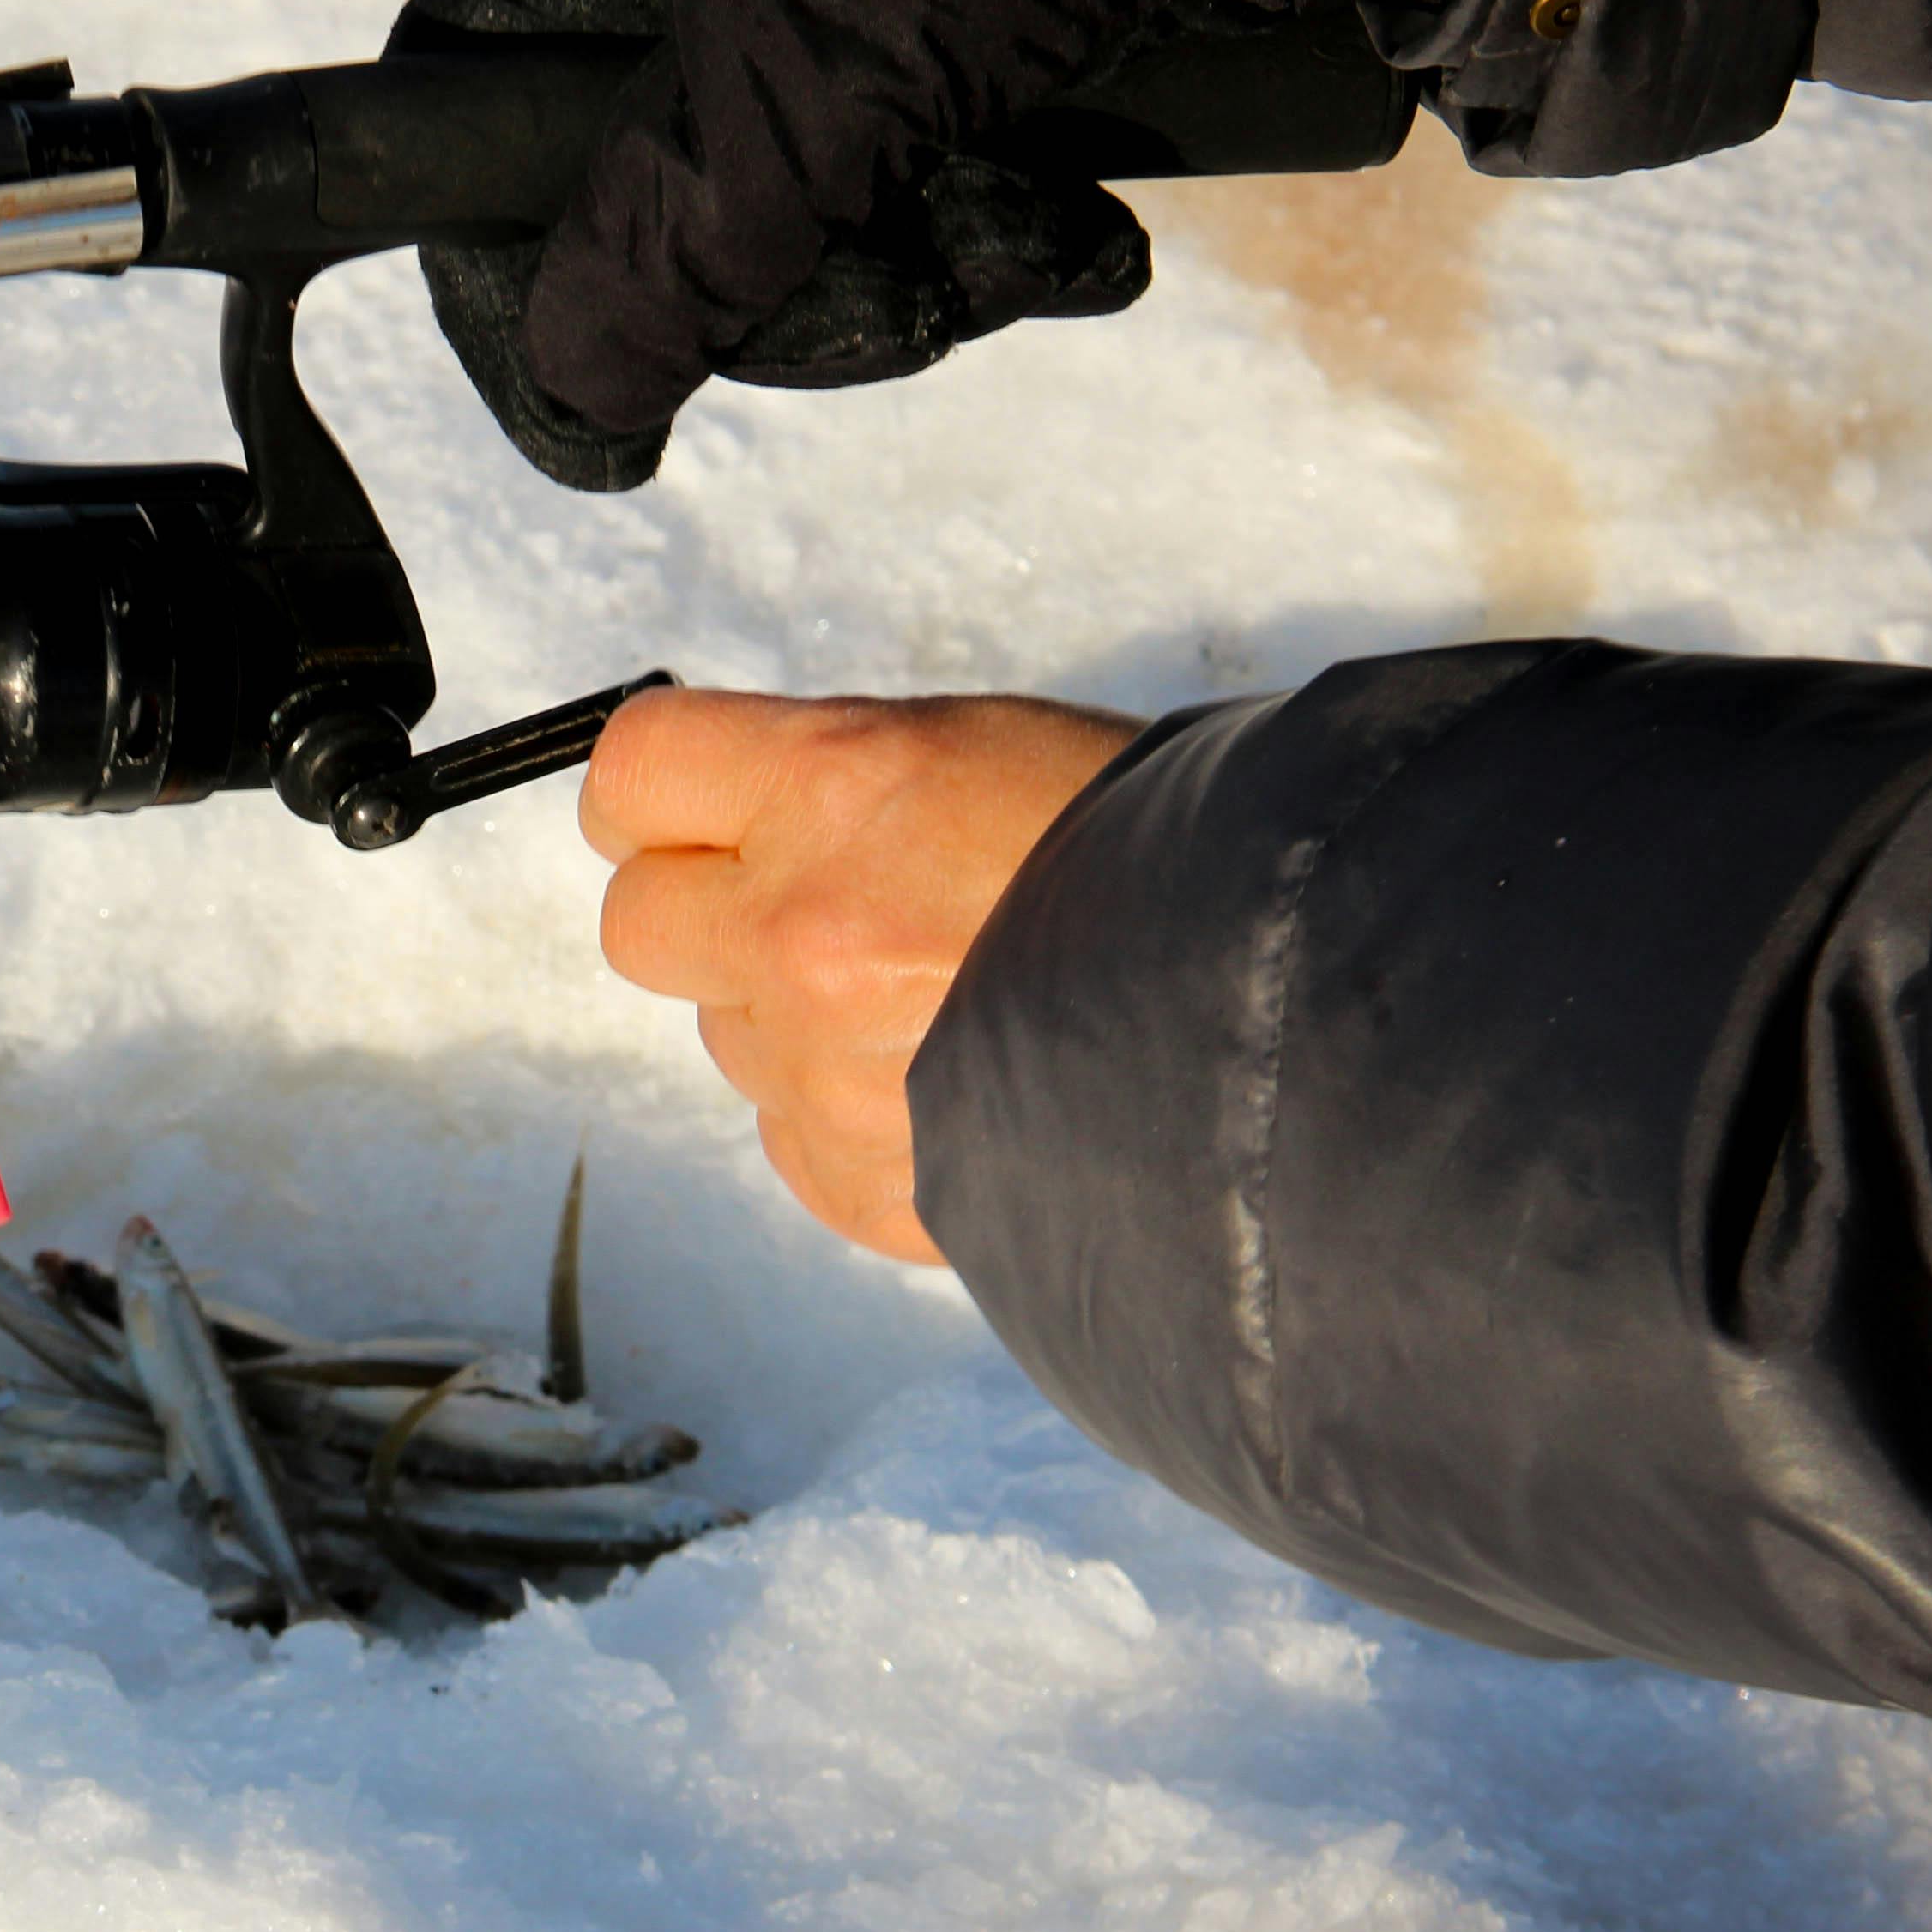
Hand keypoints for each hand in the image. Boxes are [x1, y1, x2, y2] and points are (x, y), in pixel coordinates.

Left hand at [583, 687, 1140, 1262]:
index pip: (634, 773)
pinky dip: (852, 1118)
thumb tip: (744, 821)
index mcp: (835, 787)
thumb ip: (844, 786)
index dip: (659, 795)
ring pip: (728, 1037)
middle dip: (706, 910)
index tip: (692, 808)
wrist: (1296, 1023)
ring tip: (941, 999)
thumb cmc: (1166, 852)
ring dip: (794, 1019)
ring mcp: (822, 1070)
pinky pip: (794, 1139)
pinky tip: (963, 1081)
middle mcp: (801, 929)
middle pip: (638, 921)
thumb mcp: (994, 751)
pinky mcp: (862, 1181)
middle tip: (813, 905)